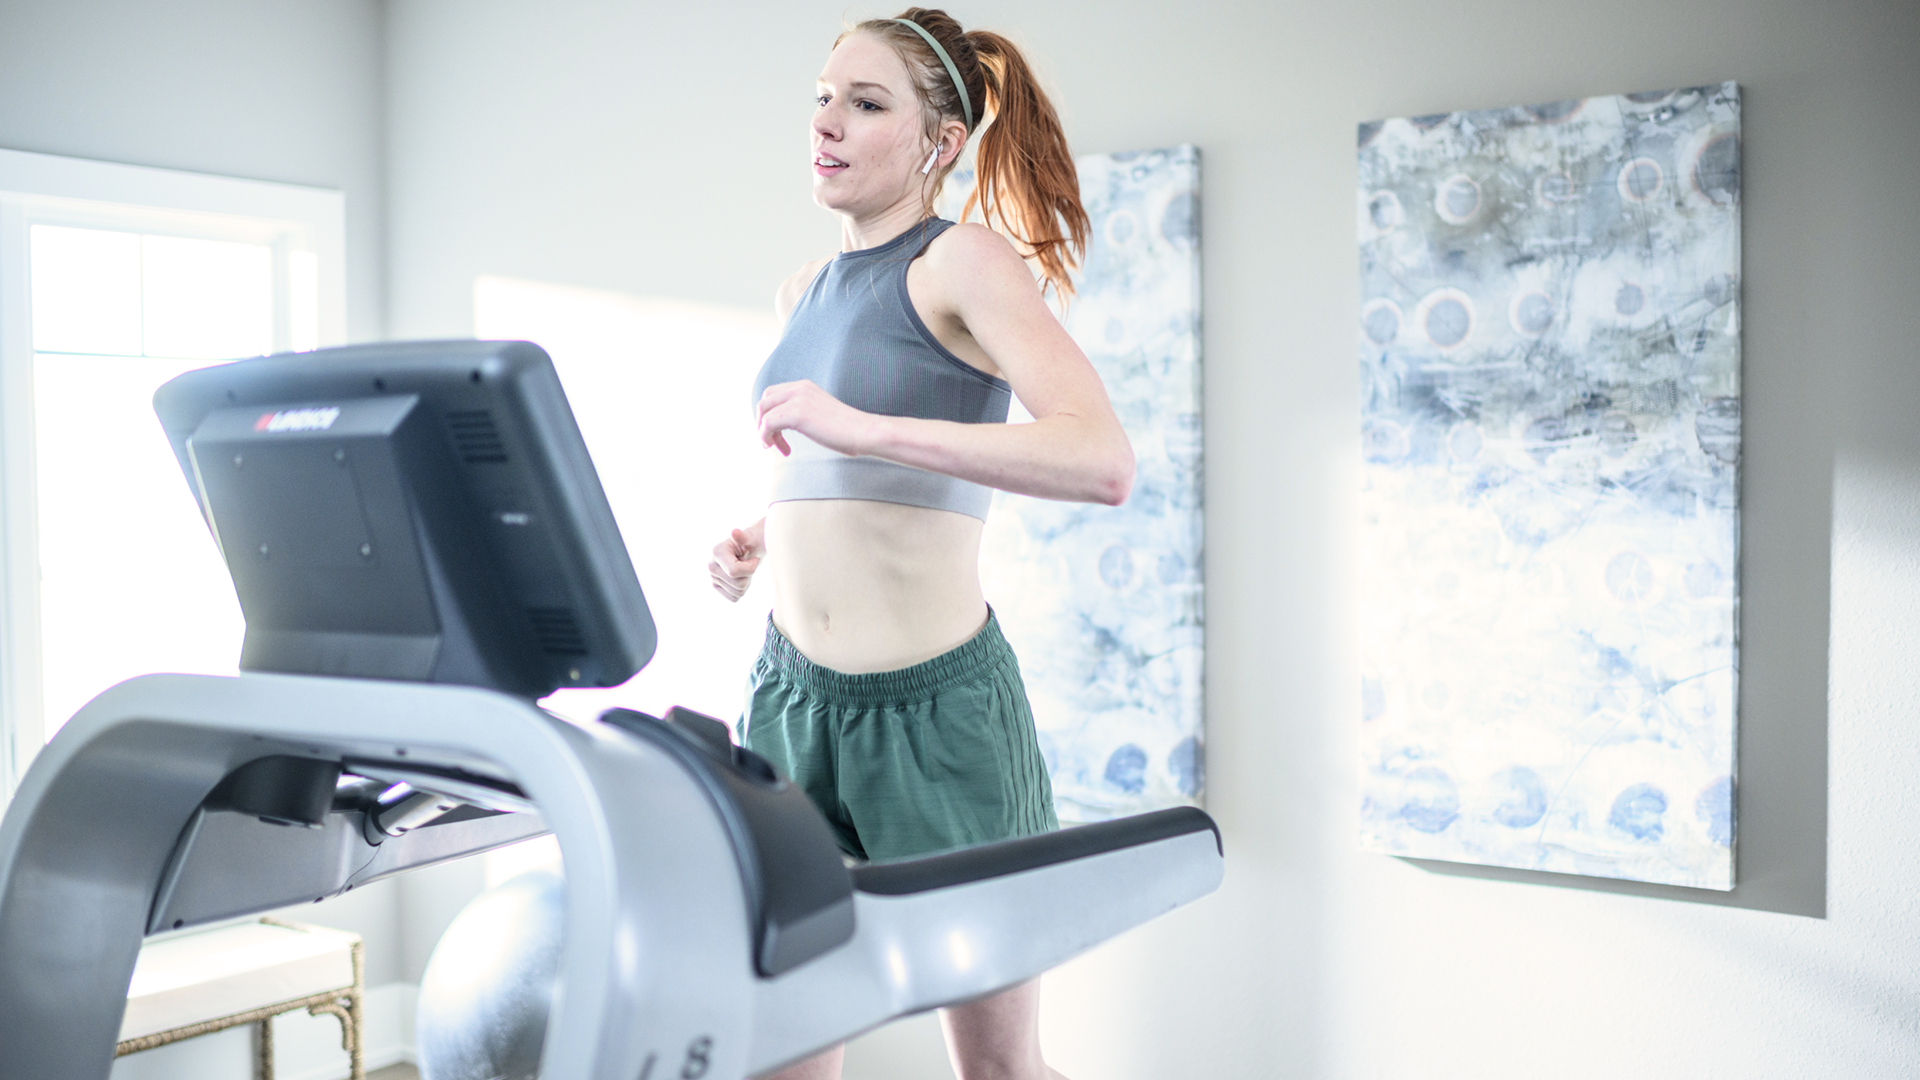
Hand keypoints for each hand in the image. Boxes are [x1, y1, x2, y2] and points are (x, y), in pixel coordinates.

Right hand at [709, 520, 764, 601]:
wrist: (751, 547)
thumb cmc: (754, 540)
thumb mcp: (752, 537)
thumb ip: (744, 536)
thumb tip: (734, 532)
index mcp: (717, 552)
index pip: (734, 572)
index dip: (750, 568)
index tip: (754, 558)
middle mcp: (711, 566)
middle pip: (738, 584)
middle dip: (749, 575)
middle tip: (748, 562)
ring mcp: (713, 578)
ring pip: (738, 592)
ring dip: (746, 581)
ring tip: (744, 568)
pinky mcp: (717, 587)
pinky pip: (735, 597)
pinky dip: (743, 589)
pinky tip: (741, 576)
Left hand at [755, 379, 878, 457]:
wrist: (864, 432)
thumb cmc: (847, 430)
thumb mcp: (821, 415)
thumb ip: (805, 414)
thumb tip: (788, 425)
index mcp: (805, 387)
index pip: (772, 394)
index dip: (769, 415)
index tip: (777, 435)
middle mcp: (800, 388)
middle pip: (764, 401)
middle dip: (762, 422)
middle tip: (772, 442)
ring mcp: (798, 399)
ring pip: (764, 413)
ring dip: (765, 433)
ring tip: (777, 448)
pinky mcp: (798, 413)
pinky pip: (768, 424)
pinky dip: (768, 438)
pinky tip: (784, 450)